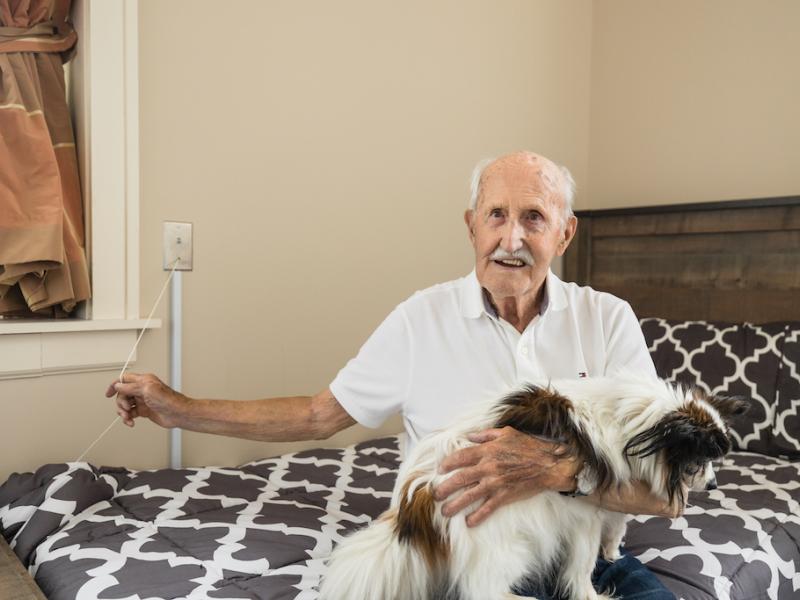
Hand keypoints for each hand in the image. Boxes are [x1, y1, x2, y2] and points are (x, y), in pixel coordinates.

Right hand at [105, 372, 184, 428]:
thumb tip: (118, 385)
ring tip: (128, 417)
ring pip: (125, 405)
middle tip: (127, 408)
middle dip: (121, 402)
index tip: (108, 394)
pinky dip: (128, 418)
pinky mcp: (144, 411)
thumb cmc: (168, 400)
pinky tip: (130, 422)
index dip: (115, 385)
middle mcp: (142, 390)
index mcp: (143, 381)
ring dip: (123, 412)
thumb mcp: (147, 389)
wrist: (177, 413)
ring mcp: (143, 401)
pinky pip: (131, 413)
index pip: (124, 380)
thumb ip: (130, 387)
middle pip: (122, 394)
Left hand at [433, 426, 579, 526]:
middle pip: (460, 479)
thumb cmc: (528, 446)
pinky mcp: (504, 496)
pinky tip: (469, 522)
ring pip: (470, 496)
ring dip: (455, 505)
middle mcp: (488, 467)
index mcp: (487, 451)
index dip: (447, 464)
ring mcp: (495, 483)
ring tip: (445, 512)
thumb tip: (470, 436)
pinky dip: (477, 516)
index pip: (460, 457)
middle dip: (445, 488)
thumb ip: (485, 435)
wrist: (549, 464)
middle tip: (435, 494)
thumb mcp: (506, 433)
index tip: (440, 470)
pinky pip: (487, 508)